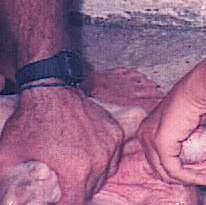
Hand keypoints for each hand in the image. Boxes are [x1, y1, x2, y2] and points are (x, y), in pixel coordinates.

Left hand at [0, 86, 122, 204]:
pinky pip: (113, 157)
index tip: (54, 200)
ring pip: (105, 174)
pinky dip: (102, 161)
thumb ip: (5, 181)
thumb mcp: (7, 156)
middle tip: (61, 188)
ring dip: (90, 178)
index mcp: (77, 169)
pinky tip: (87, 157)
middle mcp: (99, 159)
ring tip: (73, 174)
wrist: (50, 90)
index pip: (75, 202)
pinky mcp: (115, 132)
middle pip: (91, 190)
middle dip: (75, 193)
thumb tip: (7, 198)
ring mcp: (110, 144)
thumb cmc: (29, 122)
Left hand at [137, 74, 205, 186]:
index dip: (185, 166)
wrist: (203, 85)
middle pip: (164, 165)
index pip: (162, 156)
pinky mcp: (160, 144)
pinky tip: (205, 178)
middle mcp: (145, 132)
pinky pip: (174, 170)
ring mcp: (149, 138)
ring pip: (167, 171)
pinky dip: (190, 177)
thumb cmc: (204, 94)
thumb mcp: (200, 117)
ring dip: (192, 178)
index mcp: (150, 126)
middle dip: (190, 174)